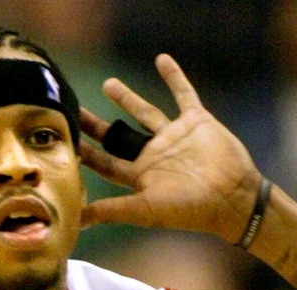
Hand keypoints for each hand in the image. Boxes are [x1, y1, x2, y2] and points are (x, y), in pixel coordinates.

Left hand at [78, 54, 260, 240]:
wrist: (233, 199)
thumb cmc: (189, 210)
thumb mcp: (145, 210)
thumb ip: (111, 210)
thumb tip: (76, 223)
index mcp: (140, 175)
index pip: (104, 162)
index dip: (84, 153)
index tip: (63, 140)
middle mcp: (154, 155)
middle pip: (118, 136)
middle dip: (96, 125)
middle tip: (73, 109)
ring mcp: (175, 137)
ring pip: (146, 112)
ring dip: (128, 98)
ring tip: (109, 84)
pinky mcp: (197, 122)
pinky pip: (184, 94)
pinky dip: (174, 77)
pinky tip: (162, 59)